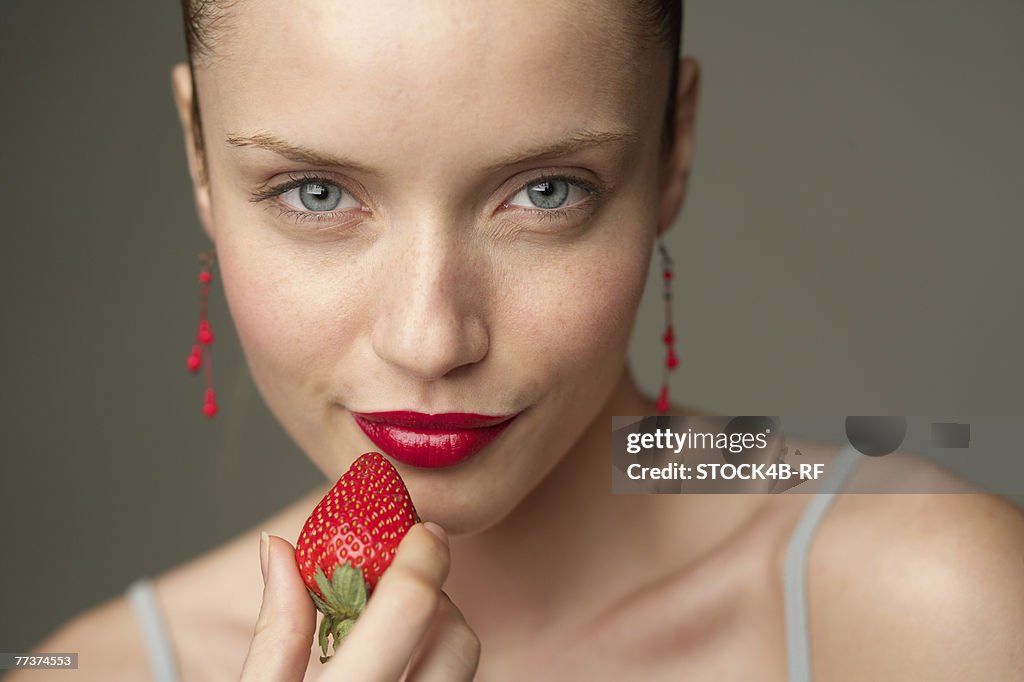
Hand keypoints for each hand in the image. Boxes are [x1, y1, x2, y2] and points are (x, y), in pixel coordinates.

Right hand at [240, 523, 479, 680]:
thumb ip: (274, 633)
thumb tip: (277, 547)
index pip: (410, 608)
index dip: (421, 556)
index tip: (419, 529)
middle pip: (458, 639)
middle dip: (434, 600)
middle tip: (396, 586)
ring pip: (465, 667)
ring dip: (440, 633)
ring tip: (394, 631)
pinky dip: (435, 663)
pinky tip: (400, 666)